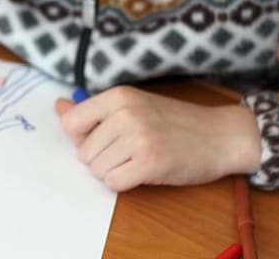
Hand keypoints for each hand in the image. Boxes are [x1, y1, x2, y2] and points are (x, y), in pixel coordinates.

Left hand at [55, 85, 260, 191]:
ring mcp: (137, 137)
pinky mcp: (149, 163)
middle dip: (103, 158)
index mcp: (118, 95)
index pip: (71, 123)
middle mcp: (125, 113)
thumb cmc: (175, 121)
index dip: (84, 138)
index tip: (106, 138)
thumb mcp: (133, 105)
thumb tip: (58, 106)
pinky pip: (114, 183)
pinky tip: (145, 170)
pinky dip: (126, 183)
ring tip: (140, 158)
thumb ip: (93, 109)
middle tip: (132, 149)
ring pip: (97, 169)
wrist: (220, 135)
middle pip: (83, 152)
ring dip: (115, 171)